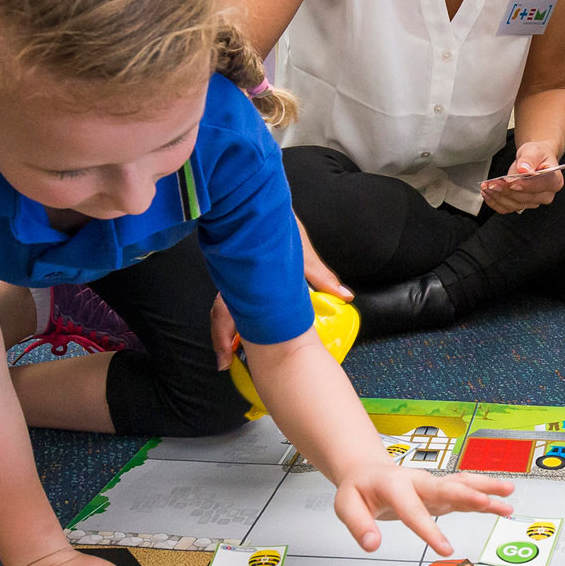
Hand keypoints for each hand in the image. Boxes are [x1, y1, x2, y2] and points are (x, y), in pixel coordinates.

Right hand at [214, 215, 351, 368]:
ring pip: (221, 308)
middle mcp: (233, 279)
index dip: (225, 337)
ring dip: (224, 331)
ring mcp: (232, 278)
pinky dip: (230, 317)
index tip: (226, 357)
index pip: (228, 311)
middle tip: (223, 363)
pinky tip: (236, 329)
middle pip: (220, 314)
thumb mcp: (300, 252)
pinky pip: (228, 299)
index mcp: (245, 277)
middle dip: (221, 340)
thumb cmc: (277, 226)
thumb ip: (320, 276)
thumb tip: (344, 295)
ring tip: (227, 354)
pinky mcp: (237, 275)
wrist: (257, 201)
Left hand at [330, 457, 516, 555]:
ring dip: (485, 489)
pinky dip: (485, 496)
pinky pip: (466, 492)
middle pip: (446, 488)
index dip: (429, 530)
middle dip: (468, 496)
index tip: (446, 550)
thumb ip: (358, 525)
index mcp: (395, 486)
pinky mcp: (441, 491)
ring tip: (509, 495)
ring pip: (462, 484)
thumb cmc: (358, 489)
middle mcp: (418, 482)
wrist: (367, 471)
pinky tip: (505, 503)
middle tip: (489, 504)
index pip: (413, 510)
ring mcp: (432, 485)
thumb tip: (372, 545)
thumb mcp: (345, 506)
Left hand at [480, 141, 563, 213]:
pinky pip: (508, 208)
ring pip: (515, 205)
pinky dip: (496, 202)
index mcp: (554, 181)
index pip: (541, 186)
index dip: (526, 185)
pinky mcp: (522, 205)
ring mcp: (534, 202)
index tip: (512, 182)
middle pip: (525, 197)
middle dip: (506, 190)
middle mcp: (546, 195)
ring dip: (498, 197)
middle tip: (492, 183)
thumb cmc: (537, 154)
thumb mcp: (534, 150)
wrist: (534, 159)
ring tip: (486, 186)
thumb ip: (529, 159)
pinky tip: (487, 194)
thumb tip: (525, 169)